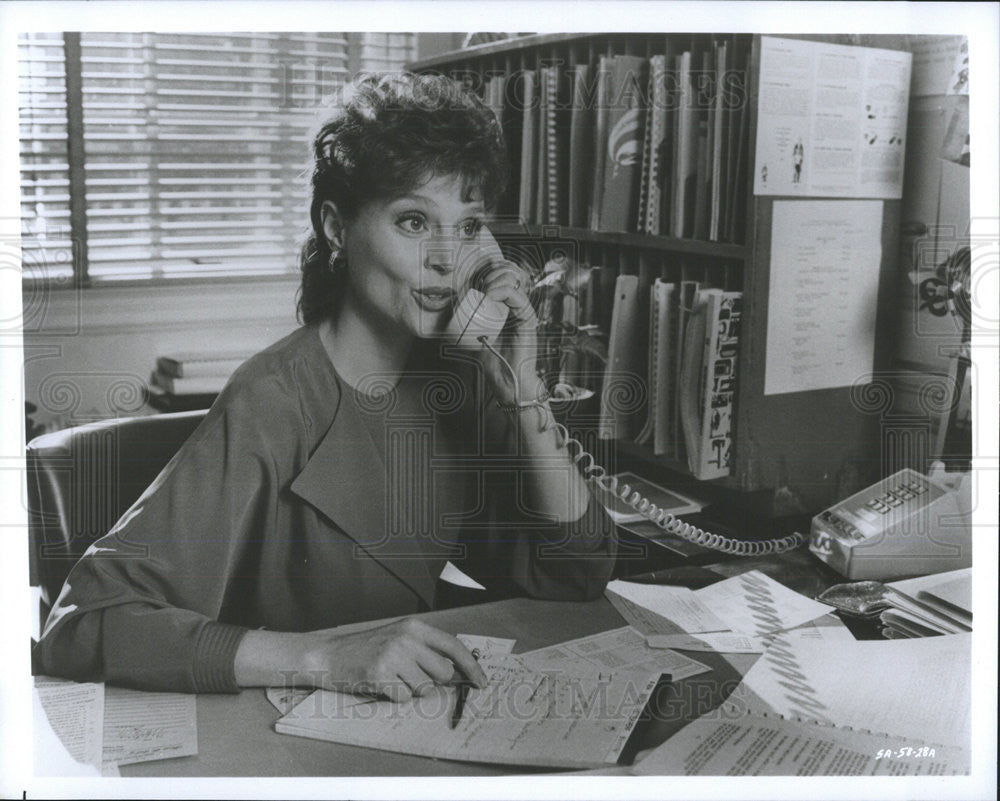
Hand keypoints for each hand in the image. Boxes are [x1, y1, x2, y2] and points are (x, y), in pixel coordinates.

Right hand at [302, 618, 486, 701]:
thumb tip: (457, 672)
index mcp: (414, 627)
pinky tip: (380, 684)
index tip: (482, 682)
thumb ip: (425, 649)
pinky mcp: (380, 675)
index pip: (453, 646)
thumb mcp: (399, 638)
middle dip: (432, 681)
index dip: (471, 667)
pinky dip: (394, 697)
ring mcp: (392, 655)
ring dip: (410, 690)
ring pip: (424, 688)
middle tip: (410, 677)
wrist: (329, 655)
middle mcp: (406, 638)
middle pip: (442, 673)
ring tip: (391, 677)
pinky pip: (403, 698)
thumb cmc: (367, 650)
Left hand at [476, 258, 540, 404]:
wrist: (505, 381)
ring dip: (496, 279)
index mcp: (504, 307)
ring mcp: (522, 312)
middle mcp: (515, 307)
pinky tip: (491, 295)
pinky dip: (503, 291)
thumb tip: (445, 310)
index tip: (474, 277)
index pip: (501, 278)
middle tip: (480, 282)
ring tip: (485, 289)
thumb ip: (463, 323)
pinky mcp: (527, 318)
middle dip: (493, 271)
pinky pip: (517, 296)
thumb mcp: (471, 336)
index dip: (490, 271)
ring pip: (514, 281)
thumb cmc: (491, 362)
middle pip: (510, 274)